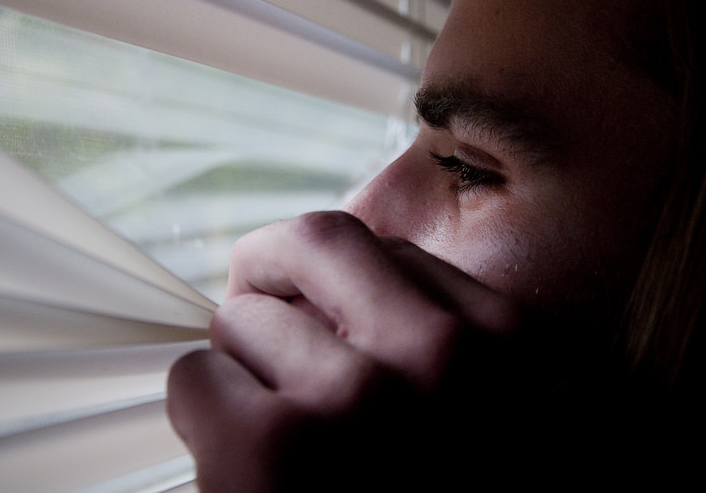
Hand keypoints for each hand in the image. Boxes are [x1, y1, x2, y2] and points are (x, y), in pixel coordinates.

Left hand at [165, 211, 525, 492]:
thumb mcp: (487, 422)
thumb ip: (444, 353)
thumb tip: (340, 297)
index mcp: (510, 346)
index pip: (388, 251)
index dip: (336, 281)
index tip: (314, 308)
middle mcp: (442, 357)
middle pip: (314, 238)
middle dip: (270, 269)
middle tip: (251, 302)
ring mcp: (358, 399)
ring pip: (243, 317)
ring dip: (240, 366)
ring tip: (267, 429)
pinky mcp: (273, 451)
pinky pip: (195, 378)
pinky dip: (200, 414)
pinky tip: (237, 467)